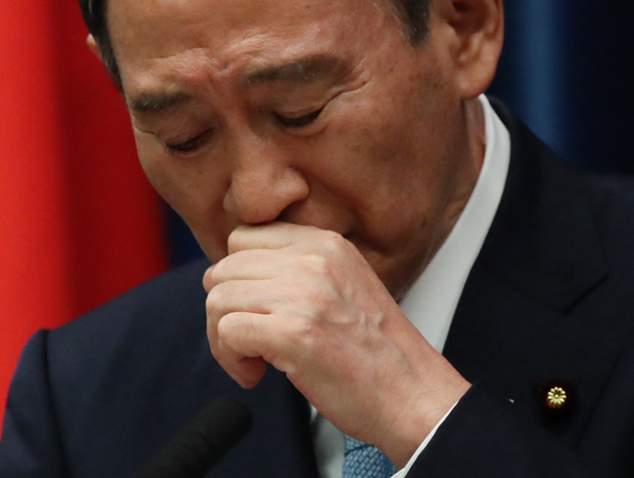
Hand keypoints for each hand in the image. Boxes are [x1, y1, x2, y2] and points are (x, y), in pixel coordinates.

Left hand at [203, 223, 469, 466]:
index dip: (238, 279)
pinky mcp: (293, 333)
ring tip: (254, 361)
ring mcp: (303, 294)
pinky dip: (230, 359)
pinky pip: (227, 332)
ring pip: (219, 300)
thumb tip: (241, 276)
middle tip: (248, 342)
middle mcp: (313, 260)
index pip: (244, 239)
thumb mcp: (346, 284)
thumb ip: (300, 270)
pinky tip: (256, 374)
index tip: (252, 308)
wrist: (414, 395)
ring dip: (224, 340)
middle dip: (225, 311)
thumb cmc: (379, 354)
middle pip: (224, 269)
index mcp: (326, 244)